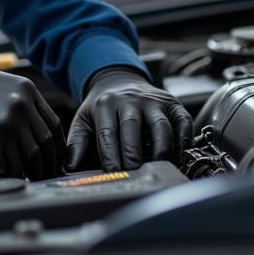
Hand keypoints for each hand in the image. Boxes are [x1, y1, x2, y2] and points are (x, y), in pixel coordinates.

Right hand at [0, 61, 65, 179]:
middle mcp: (21, 106)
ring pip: (25, 161)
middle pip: (43, 146)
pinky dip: (2, 177)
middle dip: (44, 167)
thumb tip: (31, 135)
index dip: (55, 149)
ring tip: (19, 180)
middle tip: (39, 177)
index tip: (52, 161)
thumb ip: (21, 104)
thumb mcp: (0, 86)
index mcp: (27, 91)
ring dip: (23, 175)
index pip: (54, 126)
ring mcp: (6, 123)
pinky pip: (3, 169)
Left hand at [66, 66, 193, 170]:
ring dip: (161, 149)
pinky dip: (183, 140)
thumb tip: (70, 168)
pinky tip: (178, 156)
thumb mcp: (83, 121)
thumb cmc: (101, 108)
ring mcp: (153, 100)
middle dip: (133, 154)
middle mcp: (130, 100)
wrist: (119, 80)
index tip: (112, 174)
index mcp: (105, 104)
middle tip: (134, 175)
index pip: (107, 133)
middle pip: (133, 128)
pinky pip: (182, 121)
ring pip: (160, 125)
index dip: (110, 156)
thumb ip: (76, 144)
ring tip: (158, 168)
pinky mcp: (173, 103)